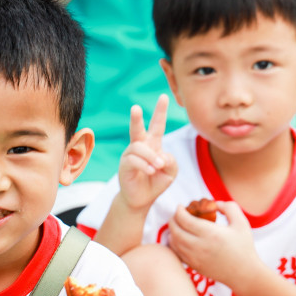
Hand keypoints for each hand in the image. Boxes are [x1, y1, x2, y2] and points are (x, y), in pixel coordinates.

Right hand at [118, 95, 177, 210]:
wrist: (142, 199)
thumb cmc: (156, 182)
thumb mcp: (171, 171)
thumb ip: (171, 161)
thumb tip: (160, 155)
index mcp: (153, 144)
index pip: (157, 125)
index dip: (160, 111)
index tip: (163, 97)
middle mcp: (140, 146)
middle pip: (137, 129)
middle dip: (136, 118)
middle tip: (135, 107)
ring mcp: (130, 155)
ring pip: (140, 148)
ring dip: (152, 157)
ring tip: (158, 167)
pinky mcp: (124, 164)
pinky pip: (135, 160)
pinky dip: (146, 165)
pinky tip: (151, 171)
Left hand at [168, 201, 260, 286]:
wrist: (244, 273)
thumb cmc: (244, 247)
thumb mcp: (241, 223)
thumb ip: (229, 207)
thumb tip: (214, 204)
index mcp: (210, 233)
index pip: (185, 219)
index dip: (178, 211)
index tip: (180, 206)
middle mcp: (200, 246)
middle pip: (175, 230)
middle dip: (173, 220)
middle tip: (177, 215)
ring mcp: (195, 258)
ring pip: (174, 242)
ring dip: (172, 232)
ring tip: (177, 226)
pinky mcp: (194, 266)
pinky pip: (177, 253)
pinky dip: (174, 244)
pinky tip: (179, 239)